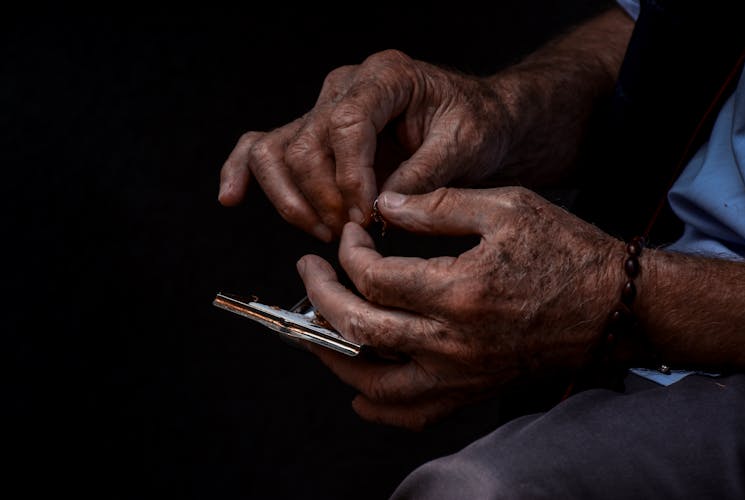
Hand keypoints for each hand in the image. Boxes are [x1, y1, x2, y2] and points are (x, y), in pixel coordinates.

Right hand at [219, 50, 512, 240]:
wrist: (476, 119)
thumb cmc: (475, 124)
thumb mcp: (466, 145)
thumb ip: (425, 174)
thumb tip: (383, 208)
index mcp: (386, 76)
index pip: (346, 124)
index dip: (349, 178)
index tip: (365, 216)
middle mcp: (346, 87)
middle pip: (305, 144)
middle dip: (325, 199)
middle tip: (355, 232)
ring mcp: (322, 109)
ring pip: (276, 151)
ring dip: (295, 202)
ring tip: (327, 230)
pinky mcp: (312, 134)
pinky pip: (262, 147)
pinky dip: (241, 172)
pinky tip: (232, 197)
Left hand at [296, 187, 621, 428]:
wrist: (617, 307)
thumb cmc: (567, 252)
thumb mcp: (507, 207)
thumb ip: (438, 205)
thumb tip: (382, 205)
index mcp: (458, 291)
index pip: (372, 278)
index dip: (348, 252)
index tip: (348, 234)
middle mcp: (453, 343)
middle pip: (358, 329)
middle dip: (320, 297)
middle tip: (308, 271)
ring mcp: (461, 375)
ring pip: (374, 383)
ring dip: (334, 356)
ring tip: (312, 329)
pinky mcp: (472, 391)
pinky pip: (412, 414)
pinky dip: (377, 406)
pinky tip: (360, 391)